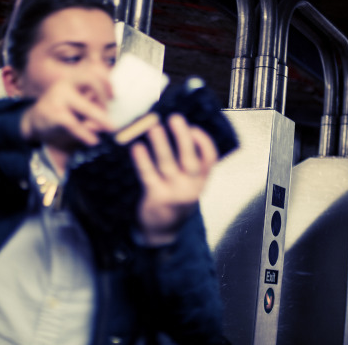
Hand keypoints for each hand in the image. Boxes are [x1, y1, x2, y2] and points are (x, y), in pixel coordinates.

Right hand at [20, 81, 114, 151]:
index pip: (92, 72)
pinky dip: (85, 133)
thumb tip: (106, 121)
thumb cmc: (63, 111)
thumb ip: (93, 108)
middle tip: (110, 110)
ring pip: (86, 107)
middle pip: (90, 81)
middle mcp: (65, 84)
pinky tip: (93, 140)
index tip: (114, 96)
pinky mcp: (54, 113)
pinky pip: (74, 124)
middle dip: (104, 96)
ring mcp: (58, 97)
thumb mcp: (78, 106)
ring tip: (111, 128)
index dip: (106, 82)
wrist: (36, 121)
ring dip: (101, 118)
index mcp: (73, 79)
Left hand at [131, 114, 217, 244]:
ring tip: (153, 127)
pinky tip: (137, 148)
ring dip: (161, 144)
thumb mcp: (190, 183)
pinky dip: (142, 161)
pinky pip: (149, 176)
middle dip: (183, 137)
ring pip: (167, 164)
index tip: (194, 127)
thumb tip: (177, 129)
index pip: (210, 158)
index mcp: (202, 180)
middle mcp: (191, 187)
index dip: (204, 141)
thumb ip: (188, 162)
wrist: (163, 230)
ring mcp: (174, 193)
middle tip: (175, 118)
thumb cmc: (175, 197)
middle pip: (190, 159)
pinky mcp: (156, 198)